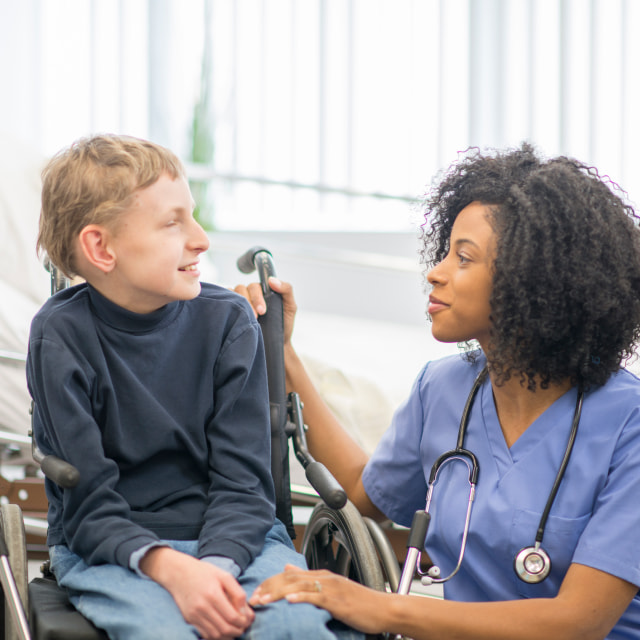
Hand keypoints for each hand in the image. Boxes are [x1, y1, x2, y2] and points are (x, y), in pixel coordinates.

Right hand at [141, 547, 253, 639]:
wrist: (179, 573)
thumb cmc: (204, 572)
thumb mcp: (224, 576)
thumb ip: (237, 593)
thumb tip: (245, 611)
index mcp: (213, 594)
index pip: (233, 617)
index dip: (244, 621)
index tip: (249, 619)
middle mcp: (202, 607)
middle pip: (225, 629)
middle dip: (238, 630)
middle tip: (244, 626)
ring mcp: (194, 615)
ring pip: (215, 635)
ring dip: (228, 635)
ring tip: (236, 629)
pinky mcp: (189, 620)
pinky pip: (205, 635)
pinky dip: (217, 636)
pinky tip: (223, 630)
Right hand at [234, 278, 296, 346]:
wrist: (276, 344)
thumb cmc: (283, 325)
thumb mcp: (290, 307)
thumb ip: (286, 290)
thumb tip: (272, 280)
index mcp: (262, 290)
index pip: (255, 286)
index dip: (257, 296)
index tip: (262, 310)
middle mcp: (249, 293)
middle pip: (243, 288)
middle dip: (250, 302)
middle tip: (257, 316)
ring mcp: (239, 302)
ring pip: (233, 294)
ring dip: (240, 305)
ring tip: (249, 320)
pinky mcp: (231, 311)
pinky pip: (225, 303)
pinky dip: (228, 307)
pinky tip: (235, 317)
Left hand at [248, 565, 388, 634]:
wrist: (383, 609)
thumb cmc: (359, 602)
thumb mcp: (331, 589)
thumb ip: (309, 579)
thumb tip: (288, 568)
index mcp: (321, 576)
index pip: (289, 576)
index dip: (270, 583)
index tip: (255, 594)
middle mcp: (324, 578)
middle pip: (290, 579)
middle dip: (269, 588)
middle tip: (252, 599)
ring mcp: (331, 588)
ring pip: (300, 586)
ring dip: (278, 592)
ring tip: (263, 600)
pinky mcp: (338, 600)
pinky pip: (317, 597)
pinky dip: (302, 597)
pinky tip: (289, 600)